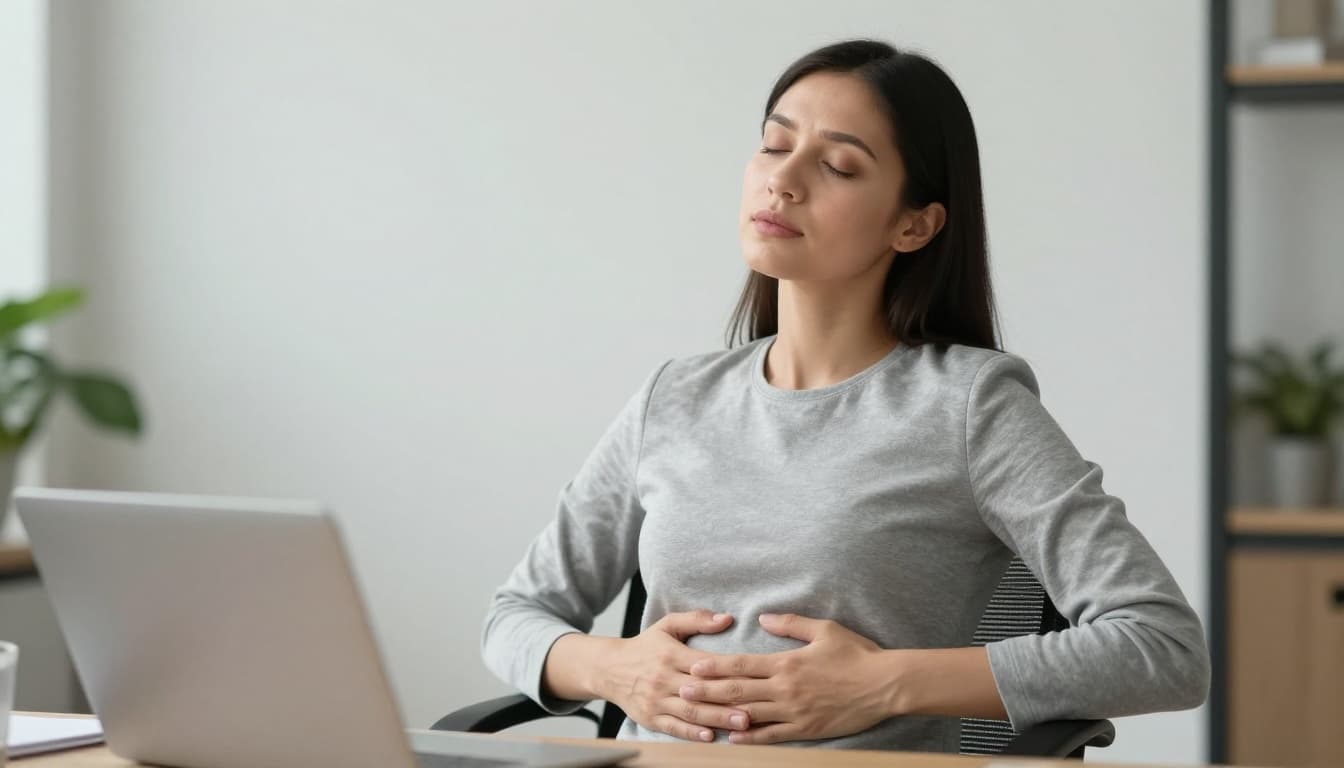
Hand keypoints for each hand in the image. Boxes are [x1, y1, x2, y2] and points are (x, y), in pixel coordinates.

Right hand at [598, 610, 752, 742]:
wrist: (609, 669)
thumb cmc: (645, 647)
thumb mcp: (667, 625)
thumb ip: (697, 619)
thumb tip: (727, 618)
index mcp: (671, 655)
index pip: (705, 664)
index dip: (729, 671)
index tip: (753, 676)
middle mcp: (664, 678)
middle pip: (701, 691)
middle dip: (729, 700)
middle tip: (755, 708)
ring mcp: (657, 700)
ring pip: (691, 711)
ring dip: (717, 719)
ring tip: (742, 724)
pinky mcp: (651, 718)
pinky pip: (674, 727)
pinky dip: (692, 733)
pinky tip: (711, 736)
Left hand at [679, 613, 895, 744]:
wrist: (885, 685)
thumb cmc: (857, 654)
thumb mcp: (824, 630)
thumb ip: (792, 624)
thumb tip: (765, 618)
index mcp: (787, 662)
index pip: (742, 664)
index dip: (715, 666)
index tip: (693, 665)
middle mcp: (785, 689)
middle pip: (738, 691)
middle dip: (708, 691)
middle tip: (682, 691)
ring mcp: (795, 712)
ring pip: (750, 715)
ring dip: (722, 715)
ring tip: (698, 715)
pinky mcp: (806, 729)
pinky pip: (773, 736)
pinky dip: (751, 739)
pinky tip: (733, 739)